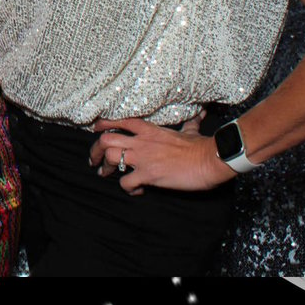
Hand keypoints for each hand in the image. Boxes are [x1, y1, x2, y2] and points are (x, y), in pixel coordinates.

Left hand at [88, 115, 233, 194]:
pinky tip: (135, 190)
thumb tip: (199, 114)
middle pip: (106, 140)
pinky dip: (127, 188)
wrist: (210, 159)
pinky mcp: (149, 175)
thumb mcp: (191, 130)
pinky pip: (127, 182)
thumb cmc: (201, 145)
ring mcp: (143, 158)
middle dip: (95, 151)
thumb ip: (189, 123)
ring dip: (105, 168)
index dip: (103, 125)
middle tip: (94, 161)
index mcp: (149, 129)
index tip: (96, 130)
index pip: (119, 122)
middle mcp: (141, 141)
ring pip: (111, 158)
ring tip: (106, 174)